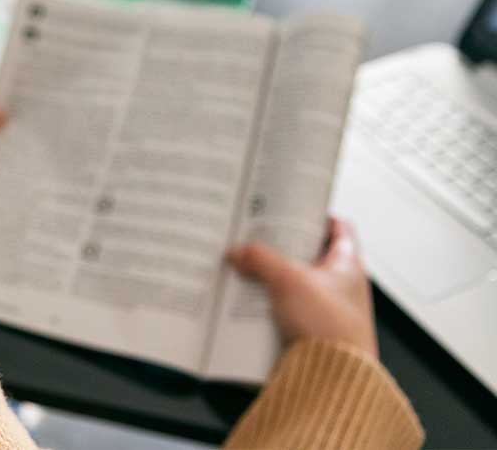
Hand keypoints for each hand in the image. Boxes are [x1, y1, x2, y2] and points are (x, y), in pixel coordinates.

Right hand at [227, 217, 377, 358]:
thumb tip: (238, 251)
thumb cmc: (329, 328)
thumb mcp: (289, 280)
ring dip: (273, 277)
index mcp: (348, 265)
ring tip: (247, 268)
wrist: (334, 379)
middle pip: (312, 255)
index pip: (339, 228)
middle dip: (284, 246)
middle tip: (259, 237)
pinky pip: (288, 310)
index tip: (293, 208)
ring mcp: (328, 310)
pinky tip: (249, 302)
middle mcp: (342, 286)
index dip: (317, 214)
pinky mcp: (313, 332)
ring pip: (297, 284)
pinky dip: (270, 305)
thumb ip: (260, 260)